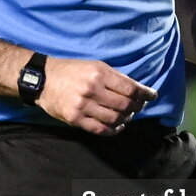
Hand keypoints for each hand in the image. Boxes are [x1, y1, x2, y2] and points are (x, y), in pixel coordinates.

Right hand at [38, 58, 157, 135]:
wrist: (43, 80)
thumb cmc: (71, 70)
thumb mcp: (94, 65)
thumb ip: (114, 76)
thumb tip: (136, 89)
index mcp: (99, 73)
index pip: (130, 88)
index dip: (145, 94)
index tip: (152, 96)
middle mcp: (92, 90)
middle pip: (125, 105)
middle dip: (137, 107)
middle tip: (139, 107)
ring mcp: (83, 106)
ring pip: (115, 119)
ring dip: (126, 119)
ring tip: (127, 115)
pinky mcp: (75, 119)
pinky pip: (100, 129)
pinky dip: (113, 130)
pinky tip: (117, 126)